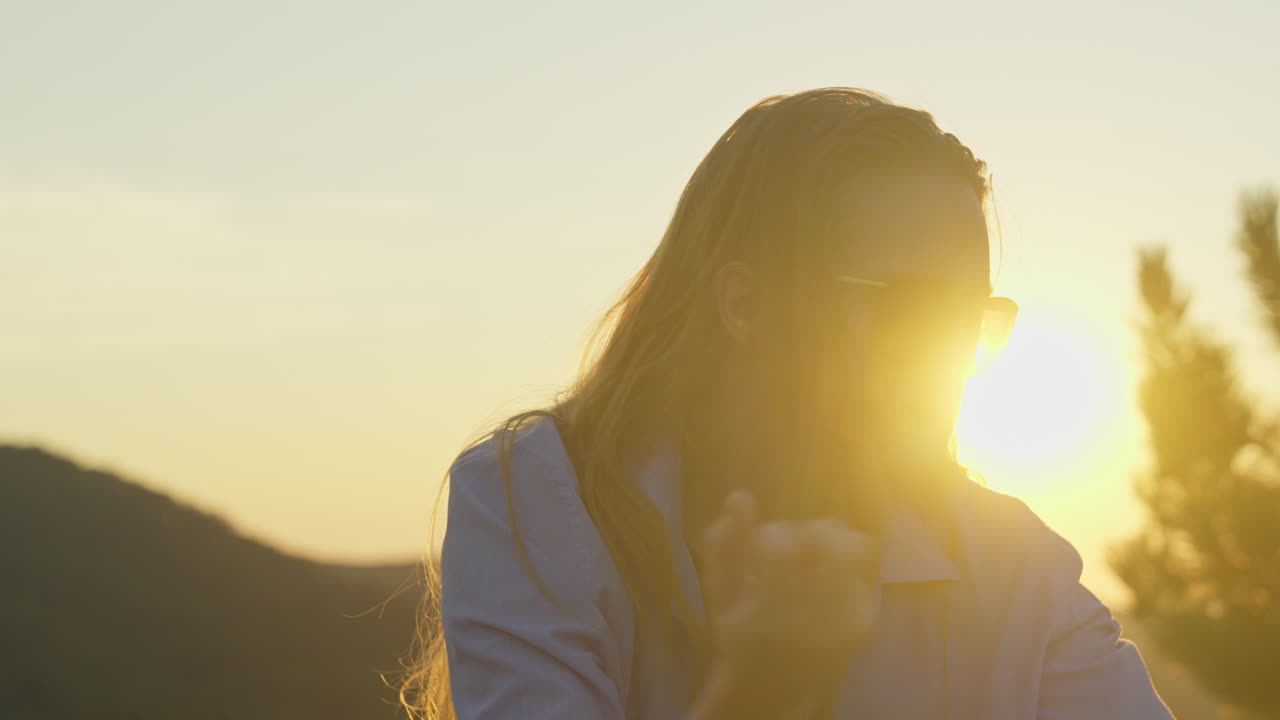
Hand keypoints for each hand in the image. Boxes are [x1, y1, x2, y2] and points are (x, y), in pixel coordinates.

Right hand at [694, 490, 878, 718]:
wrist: (772, 688)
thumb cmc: (740, 636)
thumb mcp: (721, 592)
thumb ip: (725, 543)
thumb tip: (740, 496)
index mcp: (769, 601)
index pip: (785, 540)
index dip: (774, 537)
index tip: (763, 553)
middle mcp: (812, 609)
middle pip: (827, 537)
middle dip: (809, 536)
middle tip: (795, 552)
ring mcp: (844, 618)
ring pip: (854, 549)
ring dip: (833, 547)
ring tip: (816, 562)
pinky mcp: (864, 625)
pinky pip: (865, 577)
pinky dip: (847, 574)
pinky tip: (828, 588)